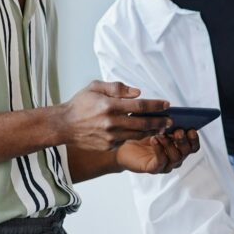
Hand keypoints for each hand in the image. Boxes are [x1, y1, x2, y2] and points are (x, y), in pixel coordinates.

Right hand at [55, 81, 171, 150]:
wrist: (63, 125)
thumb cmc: (80, 103)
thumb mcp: (95, 87)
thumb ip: (117, 88)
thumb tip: (138, 92)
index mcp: (109, 105)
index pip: (140, 105)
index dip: (156, 105)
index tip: (166, 105)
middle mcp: (111, 123)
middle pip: (143, 123)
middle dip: (160, 122)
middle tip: (170, 120)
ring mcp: (110, 137)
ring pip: (138, 134)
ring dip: (152, 131)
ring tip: (161, 127)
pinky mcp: (108, 146)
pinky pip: (126, 140)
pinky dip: (135, 136)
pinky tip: (142, 132)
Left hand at [116, 128, 199, 173]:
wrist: (122, 144)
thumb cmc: (140, 133)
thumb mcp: (155, 124)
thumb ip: (166, 121)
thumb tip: (175, 115)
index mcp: (178, 145)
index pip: (194, 145)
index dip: (194, 138)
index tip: (191, 129)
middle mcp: (175, 155)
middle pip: (188, 151)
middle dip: (184, 141)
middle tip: (178, 131)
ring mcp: (166, 163)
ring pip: (176, 157)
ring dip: (170, 144)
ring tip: (161, 134)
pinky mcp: (154, 168)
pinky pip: (161, 161)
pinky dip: (160, 150)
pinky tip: (154, 140)